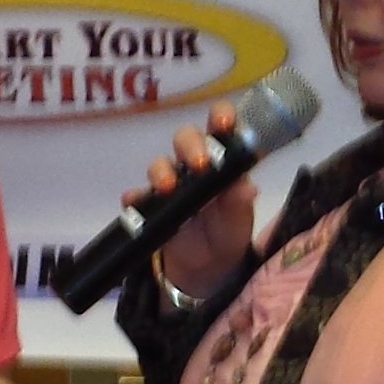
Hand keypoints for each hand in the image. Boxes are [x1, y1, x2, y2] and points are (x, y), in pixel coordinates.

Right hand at [152, 98, 255, 300]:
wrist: (208, 267)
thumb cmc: (228, 231)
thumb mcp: (239, 218)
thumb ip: (241, 201)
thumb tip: (248, 188)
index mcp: (222, 159)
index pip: (220, 127)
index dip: (221, 116)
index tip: (223, 122)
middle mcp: (193, 164)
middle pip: (185, 138)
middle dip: (190, 145)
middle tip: (199, 164)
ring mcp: (170, 182)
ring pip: (159, 163)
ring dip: (162, 171)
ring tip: (168, 187)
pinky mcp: (151, 205)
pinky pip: (137, 196)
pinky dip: (135, 197)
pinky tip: (136, 201)